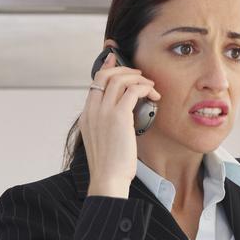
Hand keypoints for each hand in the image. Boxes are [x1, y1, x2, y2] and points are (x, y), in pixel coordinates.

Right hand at [82, 51, 160, 196]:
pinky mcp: (118, 117)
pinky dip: (145, 88)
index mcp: (87, 116)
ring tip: (150, 86)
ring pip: (119, 79)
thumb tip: (123, 118)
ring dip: (138, 78)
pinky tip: (153, 95)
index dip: (106, 67)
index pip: (94, 82)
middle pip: (105, 75)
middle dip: (125, 70)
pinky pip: (132, 91)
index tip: (115, 59)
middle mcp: (92, 110)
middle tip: (140, 75)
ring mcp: (103, 112)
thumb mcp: (103, 142)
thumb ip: (107, 126)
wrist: (108, 180)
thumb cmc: (110, 167)